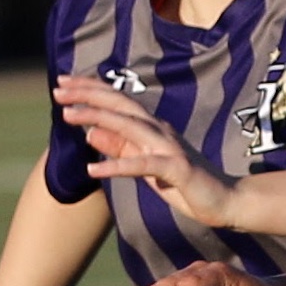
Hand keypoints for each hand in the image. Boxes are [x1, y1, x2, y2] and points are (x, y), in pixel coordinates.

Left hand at [53, 75, 238, 225]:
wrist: (227, 201)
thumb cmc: (187, 184)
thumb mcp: (145, 166)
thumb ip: (120, 148)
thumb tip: (90, 132)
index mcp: (153, 128)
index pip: (118, 101)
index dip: (90, 90)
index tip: (63, 84)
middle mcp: (160, 131)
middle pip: (120, 105)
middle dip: (87, 95)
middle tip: (57, 89)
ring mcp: (170, 148)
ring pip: (129, 126)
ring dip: (97, 118)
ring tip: (68, 116)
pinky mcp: (177, 169)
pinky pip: (142, 165)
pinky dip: (117, 165)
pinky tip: (92, 168)